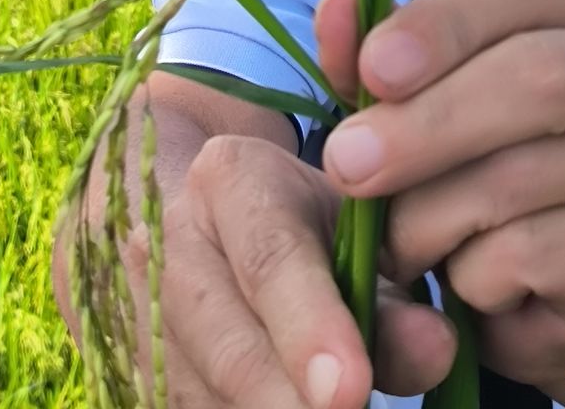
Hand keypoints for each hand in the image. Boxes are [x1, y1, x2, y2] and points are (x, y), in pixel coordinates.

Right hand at [119, 131, 456, 406]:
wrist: (181, 211)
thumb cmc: (290, 220)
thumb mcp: (341, 229)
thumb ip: (390, 292)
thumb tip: (436, 347)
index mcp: (228, 178)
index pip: (270, 257)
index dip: (310, 327)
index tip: (351, 389)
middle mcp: (165, 241)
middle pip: (226, 342)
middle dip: (286, 401)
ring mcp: (134, 310)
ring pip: (200, 396)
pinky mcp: (128, 370)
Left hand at [315, 0, 564, 395]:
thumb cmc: (487, 139)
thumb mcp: (428, 79)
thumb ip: (375, 44)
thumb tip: (336, 8)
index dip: (444, 22)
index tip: (373, 69)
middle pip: (540, 80)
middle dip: (426, 124)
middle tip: (346, 164)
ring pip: (529, 178)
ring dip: (432, 213)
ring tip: (393, 235)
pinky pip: (540, 258)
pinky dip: (473, 272)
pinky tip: (462, 275)